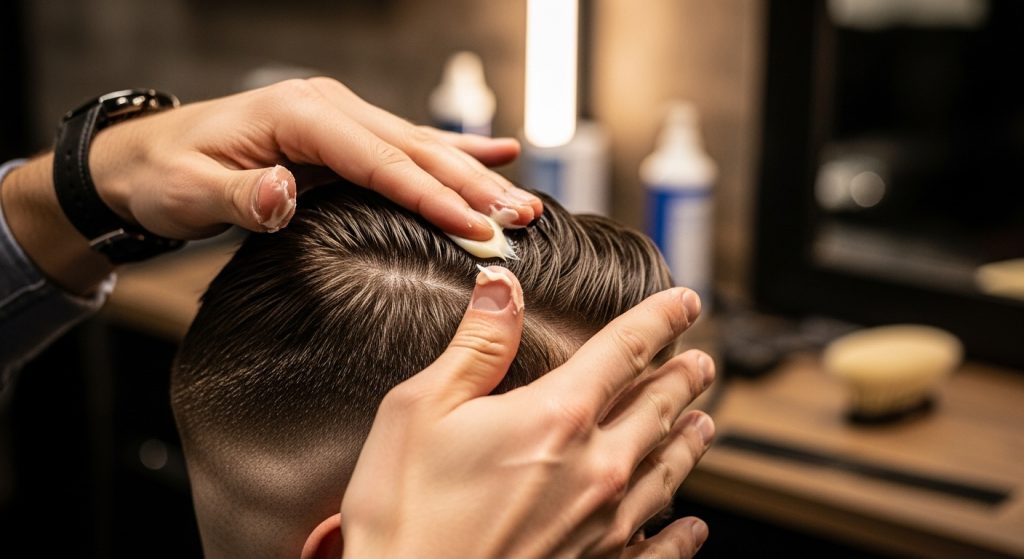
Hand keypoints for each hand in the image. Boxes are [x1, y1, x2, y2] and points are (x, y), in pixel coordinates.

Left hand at [1, 78, 541, 293]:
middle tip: (522, 218)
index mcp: (299, 116)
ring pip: (422, 147)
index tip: (476, 226)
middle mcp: (329, 109)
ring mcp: (341, 119)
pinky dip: (456, 154)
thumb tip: (282, 193)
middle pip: (415, 150)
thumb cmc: (166, 176)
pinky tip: (498, 154)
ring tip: (525, 202)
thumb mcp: (188, 191)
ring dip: (475, 177)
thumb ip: (238, 196)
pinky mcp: (344, 137)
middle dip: (473, 187)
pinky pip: (408, 147)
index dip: (432, 195)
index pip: (381, 161)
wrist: (145, 159)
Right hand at [341, 266, 714, 558]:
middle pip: (658, 407)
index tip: (684, 303)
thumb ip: (476, 346)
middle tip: (702, 364)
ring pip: (669, 471)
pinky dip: (682, 533)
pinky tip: (693, 525)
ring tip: (704, 425)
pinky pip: (661, 549)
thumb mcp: (420, 410)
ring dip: (690, 442)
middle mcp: (596, 468)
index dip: (661, 319)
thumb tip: (503, 289)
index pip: (626, 350)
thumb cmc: (405, 514)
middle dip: (684, 380)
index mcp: (556, 417)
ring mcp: (604, 526)